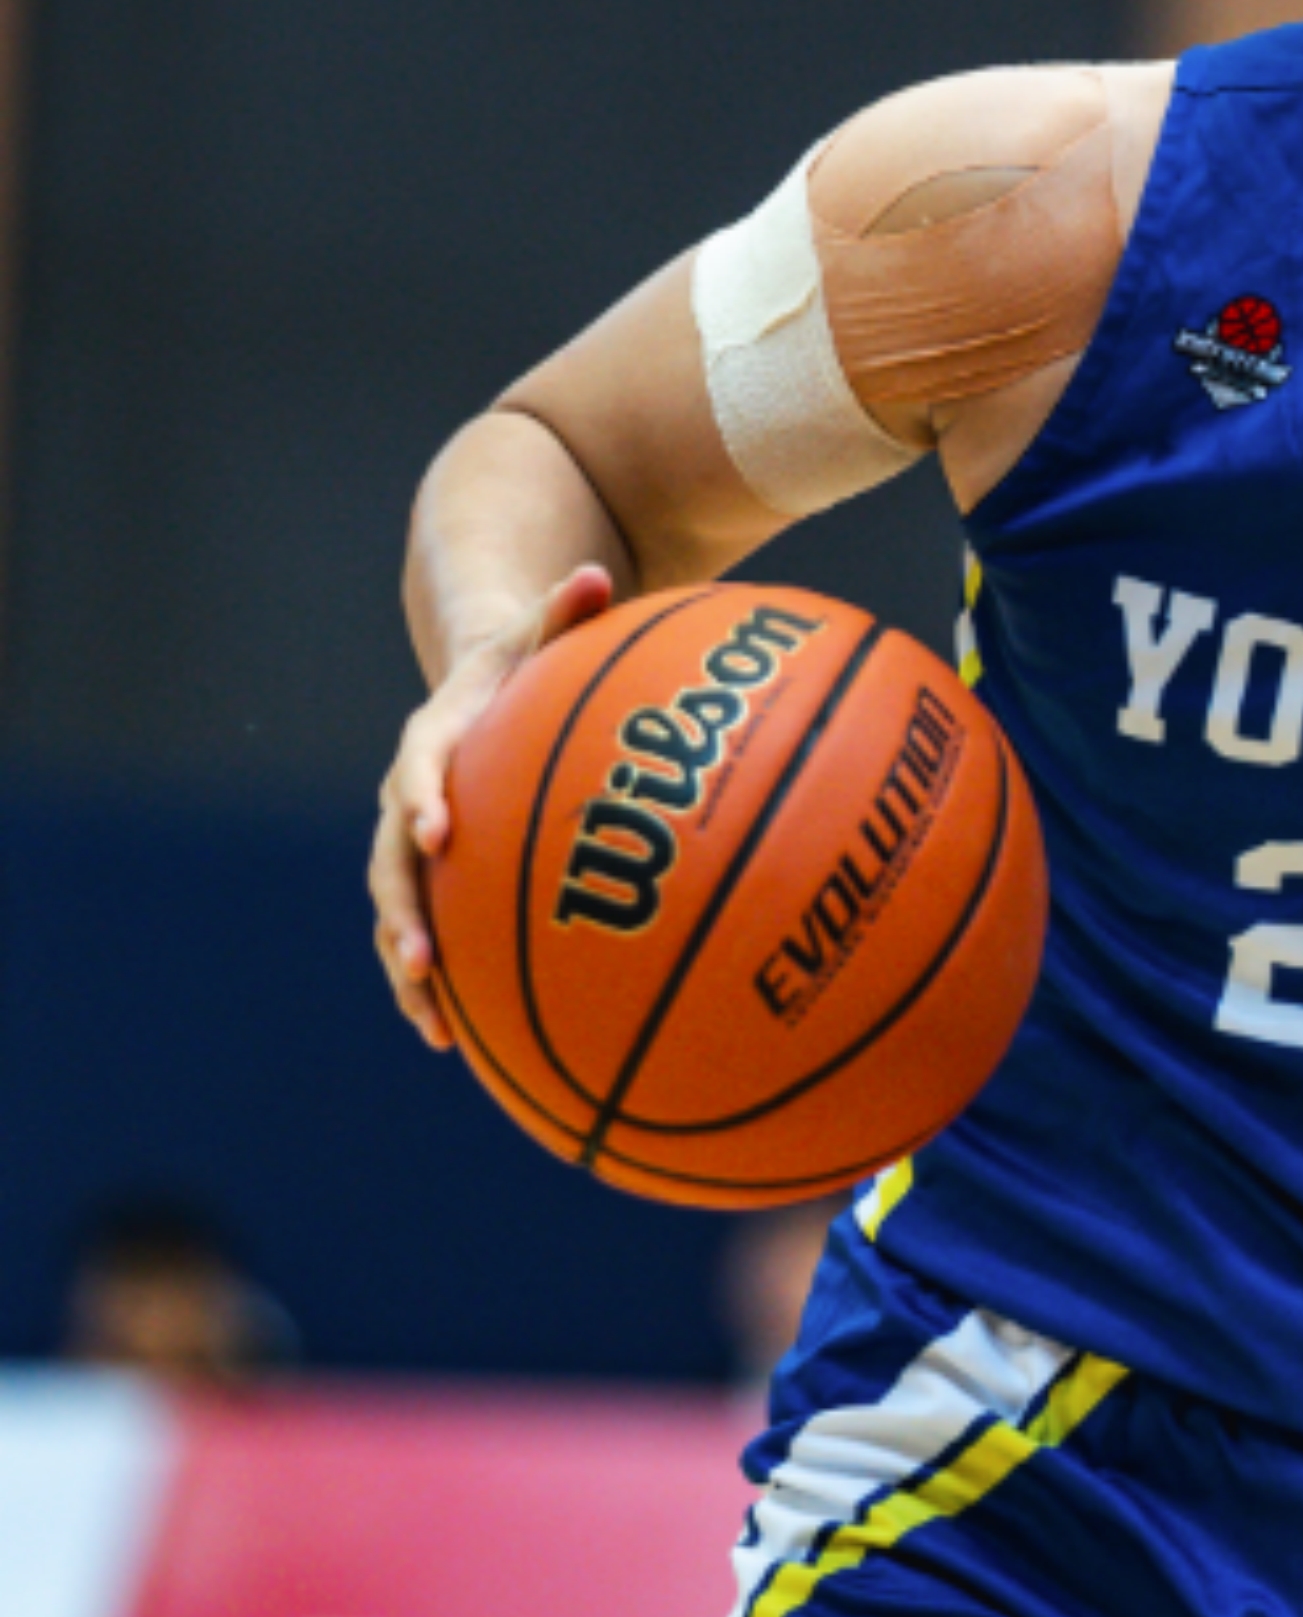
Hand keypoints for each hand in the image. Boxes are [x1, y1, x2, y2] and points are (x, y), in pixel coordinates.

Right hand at [366, 563, 616, 1046]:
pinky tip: (459, 1042)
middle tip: (426, 962)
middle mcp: (410, 799)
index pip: (418, 769)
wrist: (482, 682)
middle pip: (391, 862)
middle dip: (403, 913)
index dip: (423, 802)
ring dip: (409, 969)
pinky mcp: (433, 878)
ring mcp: (414, 845)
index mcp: (435, 740)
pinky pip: (426, 934)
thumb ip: (568, 607)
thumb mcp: (544, 628)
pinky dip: (435, 988)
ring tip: (437, 1025)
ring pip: (396, 914)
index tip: (439, 836)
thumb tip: (598, 573)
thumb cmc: (526, 661)